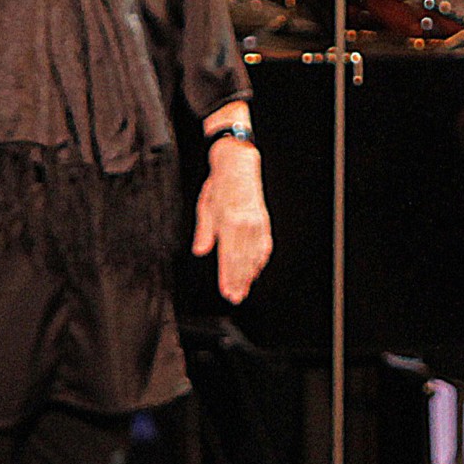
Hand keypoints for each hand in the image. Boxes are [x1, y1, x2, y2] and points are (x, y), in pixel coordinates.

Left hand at [192, 138, 272, 303]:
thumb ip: (203, 232)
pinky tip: (255, 271)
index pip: (228, 257)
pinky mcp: (264, 222)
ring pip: (254, 256)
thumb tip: (199, 251)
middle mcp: (245, 225)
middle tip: (235, 297)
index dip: (228, 278)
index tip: (227, 292)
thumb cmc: (220, 186)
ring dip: (249, 275)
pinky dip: (259, 261)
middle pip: (242, 261)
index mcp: (228, 221)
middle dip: (238, 282)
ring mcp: (257, 224)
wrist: (239, 167)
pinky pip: (263, 247)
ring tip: (244, 289)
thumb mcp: (205, 207)